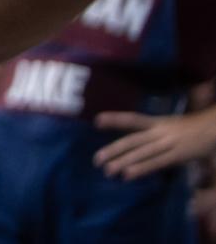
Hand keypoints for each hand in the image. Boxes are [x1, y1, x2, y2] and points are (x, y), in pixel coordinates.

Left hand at [93, 107, 215, 179]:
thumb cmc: (196, 128)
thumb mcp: (174, 126)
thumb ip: (158, 133)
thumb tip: (145, 140)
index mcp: (158, 122)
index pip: (133, 119)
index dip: (115, 119)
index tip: (96, 121)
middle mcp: (160, 131)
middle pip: (132, 140)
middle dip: (113, 150)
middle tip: (96, 160)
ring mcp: (168, 143)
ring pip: (140, 152)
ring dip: (122, 162)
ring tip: (107, 170)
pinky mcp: (178, 155)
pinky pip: (156, 162)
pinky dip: (141, 168)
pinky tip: (127, 175)